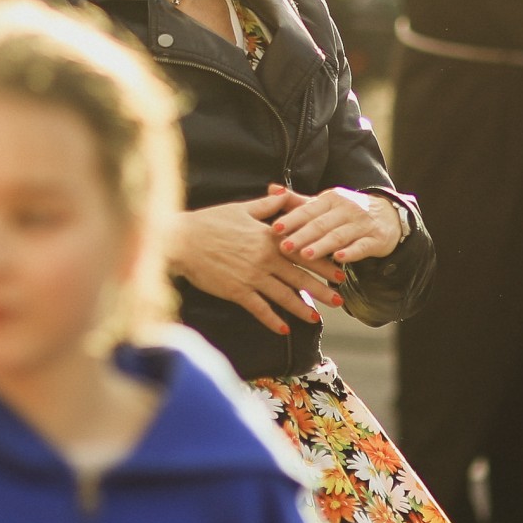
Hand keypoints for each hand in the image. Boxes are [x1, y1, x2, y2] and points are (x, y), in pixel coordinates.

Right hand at [167, 191, 344, 335]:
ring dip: (302, 308)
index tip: (339, 273)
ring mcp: (251, 276)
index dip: (323, 263)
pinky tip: (283, 329)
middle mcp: (264, 259)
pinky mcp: (237, 291)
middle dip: (322, 290)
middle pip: (300, 277)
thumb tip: (285, 193)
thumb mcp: (241, 208)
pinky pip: (259, 308)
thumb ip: (267, 204)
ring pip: (284, 296)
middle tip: (339, 300)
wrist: (182, 239)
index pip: (303, 252)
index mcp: (268, 238)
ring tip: (316, 318)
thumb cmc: (209, 222)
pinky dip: (272, 320)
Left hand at [271, 184, 402, 264]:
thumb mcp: (324, 204)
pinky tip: (339, 258)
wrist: (389, 215)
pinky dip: (351, 252)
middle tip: (284, 246)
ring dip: (322, 245)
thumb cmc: (347, 211)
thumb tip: (272, 189)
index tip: (274, 229)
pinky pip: (362, 246)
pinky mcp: (376, 239)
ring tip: (306, 255)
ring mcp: (362, 224)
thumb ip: (298, 201)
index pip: (308, 210)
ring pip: (339, 236)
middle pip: (321, 224)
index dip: (291, 219)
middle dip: (302, 236)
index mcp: (330, 199)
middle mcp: (346, 209)